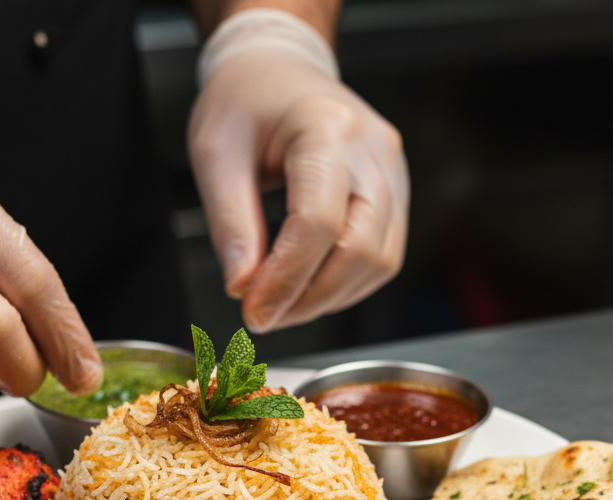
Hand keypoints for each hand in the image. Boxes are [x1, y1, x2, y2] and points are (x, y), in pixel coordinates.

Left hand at [188, 13, 408, 333]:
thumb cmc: (246, 103)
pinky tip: (307, 286)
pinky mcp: (396, 195)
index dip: (286, 279)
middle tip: (263, 316)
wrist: (279, 70)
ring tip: (281, 304)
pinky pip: (383, 258)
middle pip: (359, 250)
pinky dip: (344, 286)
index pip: (319, 222)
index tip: (252, 312)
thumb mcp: (216, 155)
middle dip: (309, 298)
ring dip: (328, 299)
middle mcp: (372, 150)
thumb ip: (230, 224)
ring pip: (379, 262)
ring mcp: (393, 173)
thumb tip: (243, 287)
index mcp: (325, 127)